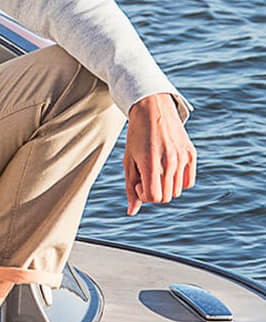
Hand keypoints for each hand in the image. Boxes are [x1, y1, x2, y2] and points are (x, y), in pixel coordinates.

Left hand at [124, 93, 196, 215]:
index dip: (144, 196)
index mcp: (150, 162)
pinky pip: (188, 182)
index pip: (154, 197)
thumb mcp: (129, 160)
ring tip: (156, 170)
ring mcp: (182, 157)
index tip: (138, 183)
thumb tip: (131, 212)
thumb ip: (130, 187)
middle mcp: (169, 160)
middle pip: (165, 197)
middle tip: (146, 176)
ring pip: (176, 191)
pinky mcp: (191, 154)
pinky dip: (178, 182)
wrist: (152, 109)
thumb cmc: (137, 136)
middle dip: (153, 193)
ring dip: (165, 187)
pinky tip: (168, 169)